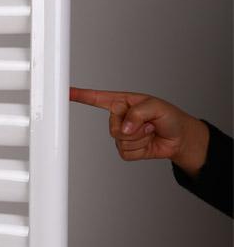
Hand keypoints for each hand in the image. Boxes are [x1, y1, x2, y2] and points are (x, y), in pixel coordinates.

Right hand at [69, 88, 209, 176]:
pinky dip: (140, 149)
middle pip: (112, 126)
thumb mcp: (157, 107)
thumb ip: (138, 113)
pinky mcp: (125, 149)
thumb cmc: (169, 117)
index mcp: (123, 102)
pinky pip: (126, 153)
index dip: (81, 96)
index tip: (66, 93)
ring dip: (140, 138)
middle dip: (133, 127)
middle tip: (147, 123)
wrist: (180, 138)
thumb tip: (125, 128)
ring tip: (150, 131)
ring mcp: (121, 135)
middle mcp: (119, 118)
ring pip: (120, 141)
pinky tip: (148, 142)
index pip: (97, 99)